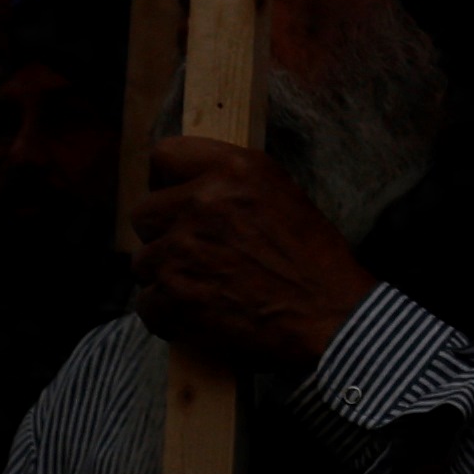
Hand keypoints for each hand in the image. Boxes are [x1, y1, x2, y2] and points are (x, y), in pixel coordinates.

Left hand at [127, 134, 370, 377]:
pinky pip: (146, 303)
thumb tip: (189, 183)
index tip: (177, 198)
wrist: (329, 317)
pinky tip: (199, 314)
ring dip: (166, 276)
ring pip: (143, 261)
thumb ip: (230, 180)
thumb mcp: (282, 192)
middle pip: (143, 212)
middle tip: (193, 251)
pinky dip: (168, 314)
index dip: (168, 181)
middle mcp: (201, 203)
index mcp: (232, 170)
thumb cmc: (315, 259)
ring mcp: (181, 251)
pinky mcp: (173, 297)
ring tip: (203, 287)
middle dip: (163, 233)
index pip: (164, 155)